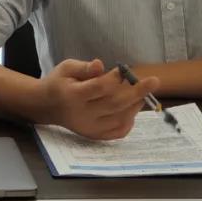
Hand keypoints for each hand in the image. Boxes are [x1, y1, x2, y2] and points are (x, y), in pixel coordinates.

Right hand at [35, 58, 158, 139]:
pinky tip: (132, 109)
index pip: (99, 87)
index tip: (125, 70)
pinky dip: (129, 121)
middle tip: (154, 81)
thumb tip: (100, 65)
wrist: (47, 106)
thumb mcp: (66, 68)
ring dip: (135, 105)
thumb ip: (84, 67)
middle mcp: (81, 114)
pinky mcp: (94, 135)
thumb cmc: (59, 82)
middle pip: (114, 104)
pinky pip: (117, 132)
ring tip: (142, 93)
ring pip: (119, 118)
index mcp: (72, 95)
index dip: (115, 79)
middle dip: (136, 92)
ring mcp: (89, 127)